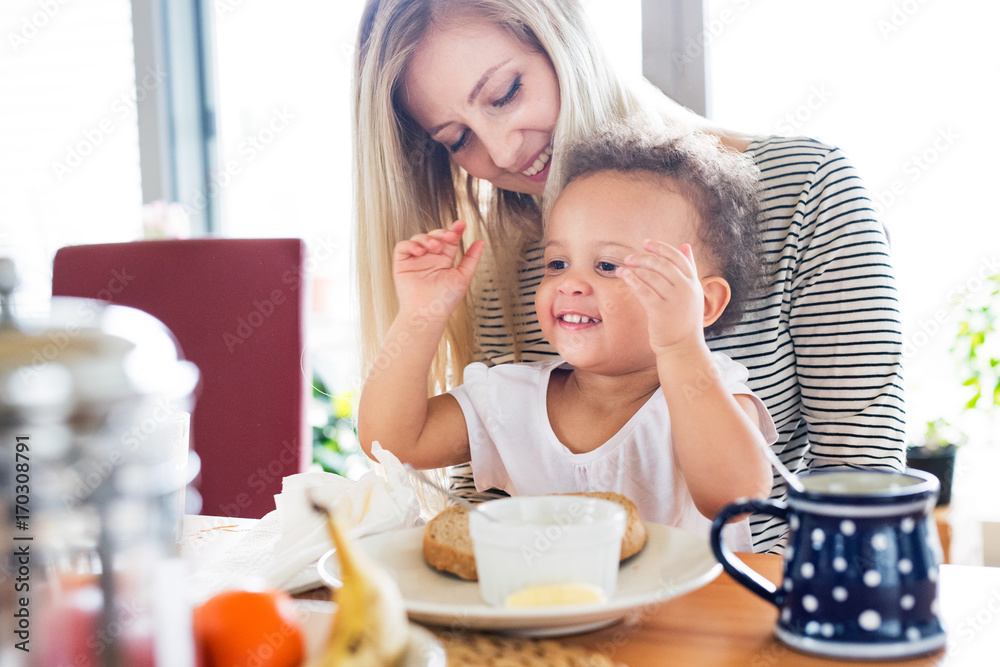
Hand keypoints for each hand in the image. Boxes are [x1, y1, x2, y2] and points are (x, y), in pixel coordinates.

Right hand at [393, 220, 484, 323]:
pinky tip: (420, 251)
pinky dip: (411, 244)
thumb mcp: (463, 277)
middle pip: (434, 236)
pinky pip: (403, 246)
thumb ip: (471, 258)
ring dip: (427, 238)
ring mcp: (416, 260)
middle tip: (449, 236)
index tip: (460, 224)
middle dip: (442, 233)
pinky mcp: (402, 264)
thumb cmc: (444, 301)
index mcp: (444, 261)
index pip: (449, 240)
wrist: (427, 314)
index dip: (454, 230)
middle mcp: (430, 259)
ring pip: (419, 238)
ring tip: (434, 247)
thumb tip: (481, 242)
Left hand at [618, 240, 705, 354]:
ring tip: (622, 268)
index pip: (678, 257)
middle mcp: (687, 289)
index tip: (645, 243)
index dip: (661, 247)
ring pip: (652, 276)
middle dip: (644, 258)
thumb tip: (686, 245)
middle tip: (629, 258)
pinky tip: (623, 276)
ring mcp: (675, 300)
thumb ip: (688, 270)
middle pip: (663, 264)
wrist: (683, 348)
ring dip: (635, 269)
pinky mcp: (661, 311)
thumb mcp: (691, 293)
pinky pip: (644, 290)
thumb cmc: (683, 320)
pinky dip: (632, 280)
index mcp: (694, 283)